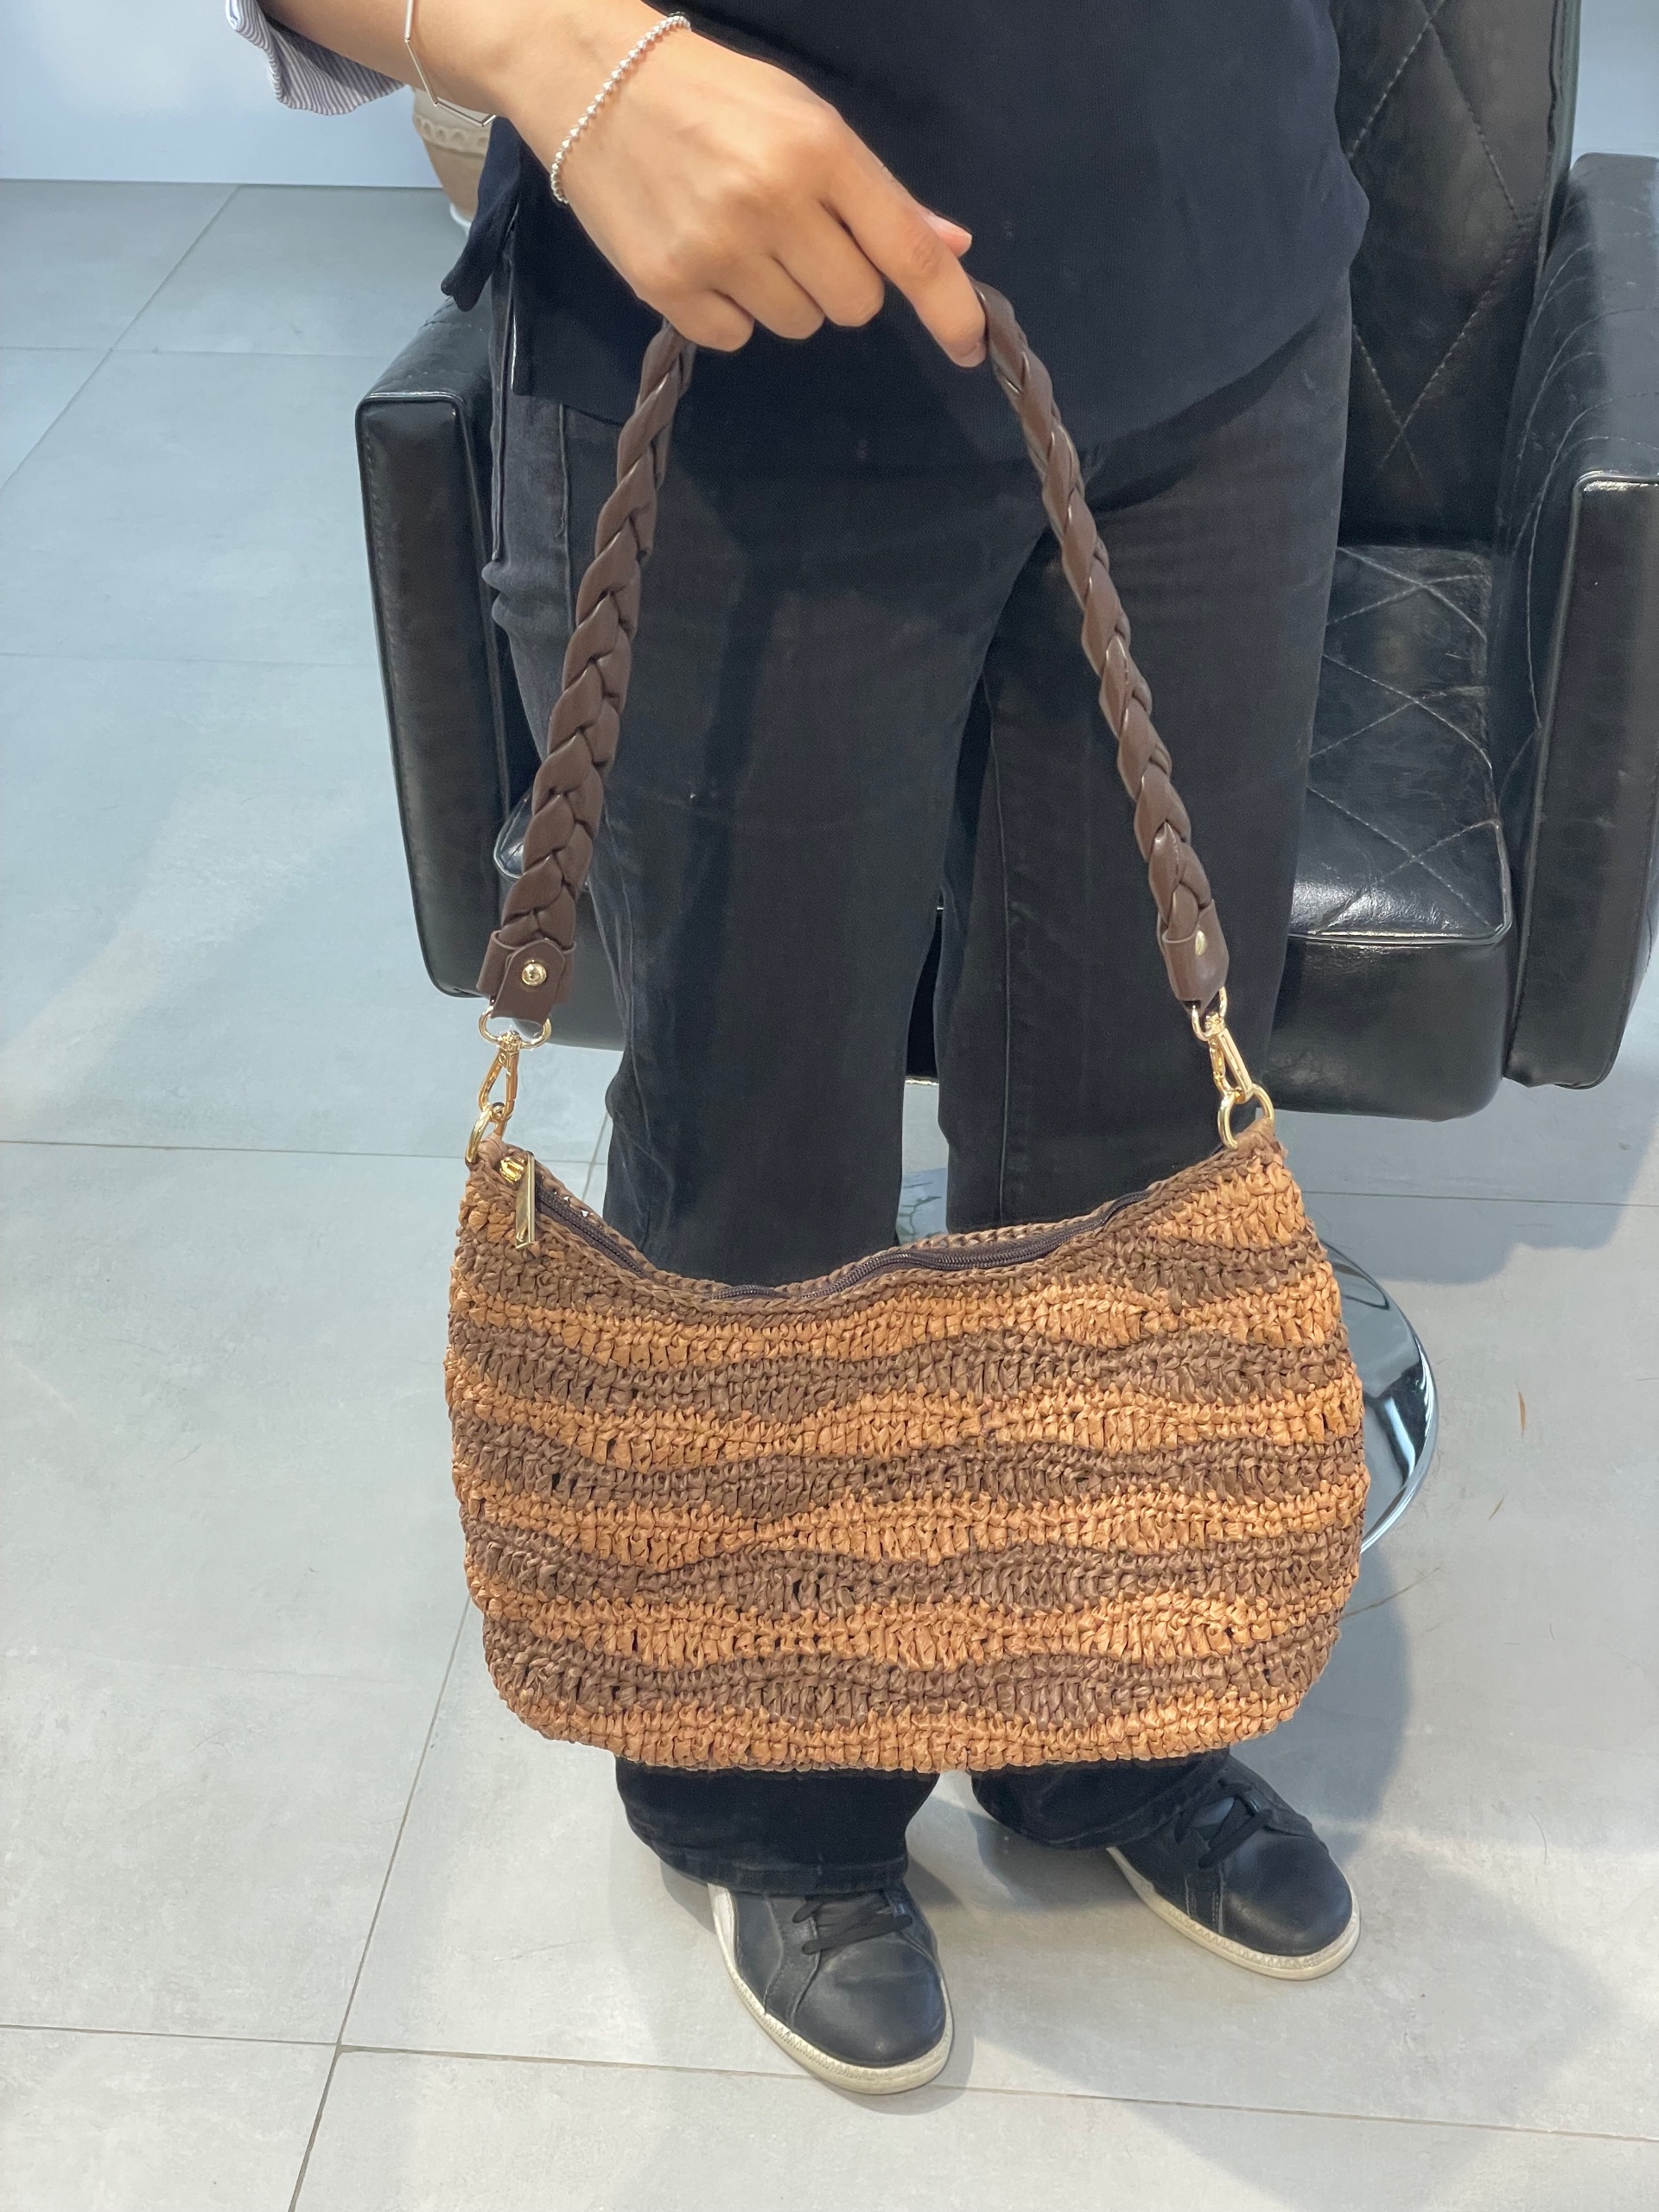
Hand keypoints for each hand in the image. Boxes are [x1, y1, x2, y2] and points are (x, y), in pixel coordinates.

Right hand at [466, 1, 986, 363]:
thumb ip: (877, 195)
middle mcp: (772, 204)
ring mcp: (717, 251)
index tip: (970, 346)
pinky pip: (735, 339)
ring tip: (740, 237)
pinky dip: (729, 311)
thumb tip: (949, 247)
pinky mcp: (667, 287)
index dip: (948, 308)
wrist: (593, 82)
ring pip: (798, 324)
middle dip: (840, 280)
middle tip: (797, 235)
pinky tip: (703, 257)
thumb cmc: (714, 98)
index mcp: (818, 151)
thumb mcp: (805, 121)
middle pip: (854, 305)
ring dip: (783, 295)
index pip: (905, 251)